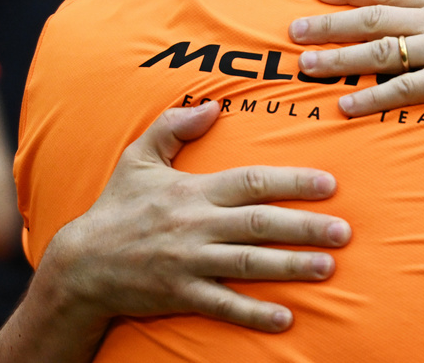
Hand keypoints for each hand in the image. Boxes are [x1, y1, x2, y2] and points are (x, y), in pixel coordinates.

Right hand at [45, 102, 350, 331]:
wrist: (79, 266)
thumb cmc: (116, 208)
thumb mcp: (138, 158)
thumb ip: (173, 126)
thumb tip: (211, 105)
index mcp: (193, 191)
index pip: (251, 182)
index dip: (292, 181)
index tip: (328, 183)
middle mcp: (196, 226)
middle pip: (259, 224)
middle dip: (305, 227)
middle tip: (343, 231)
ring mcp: (189, 263)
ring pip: (249, 264)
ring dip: (291, 266)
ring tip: (328, 267)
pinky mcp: (181, 296)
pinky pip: (223, 306)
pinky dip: (254, 313)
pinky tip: (286, 318)